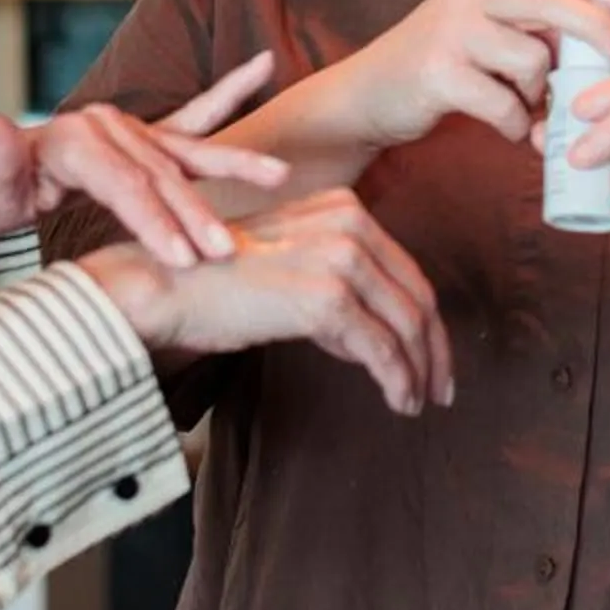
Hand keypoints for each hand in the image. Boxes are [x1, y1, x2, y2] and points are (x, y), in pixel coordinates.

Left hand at [0, 52, 286, 268]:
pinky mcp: (143, 138)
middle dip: (196, 213)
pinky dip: (229, 93)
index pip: (123, 182)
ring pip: (188, 151)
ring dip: (235, 164)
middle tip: (226, 252)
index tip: (182, 258)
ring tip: (279, 174)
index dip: (153, 219)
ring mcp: (128, 129)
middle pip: (161, 174)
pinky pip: (193, 118)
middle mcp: (106, 126)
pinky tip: (261, 68)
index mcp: (74, 138)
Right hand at [80, 190, 455, 416]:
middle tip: (441, 389)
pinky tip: (399, 403)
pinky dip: (398, 381)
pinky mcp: (327, 299)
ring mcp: (340, 258)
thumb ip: (339, 284)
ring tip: (419, 402)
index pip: (407, 270)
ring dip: (419, 372)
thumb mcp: (292, 262)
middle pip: (416, 297)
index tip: (435, 357)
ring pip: (406, 327)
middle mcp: (350, 223)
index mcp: (345, 207)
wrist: (168, 286)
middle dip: (435, 350)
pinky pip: (381, 350)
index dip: (428, 320)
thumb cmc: (219, 283)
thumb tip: (377, 337)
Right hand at [325, 0, 609, 149]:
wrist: (368, 94)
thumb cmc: (442, 60)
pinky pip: (504, 103)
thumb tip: (603, 32)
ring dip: (542, 92)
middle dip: (596, 26)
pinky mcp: (439, 73)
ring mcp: (450, 31)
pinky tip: (509, 127)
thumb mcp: (483, 22)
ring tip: (528, 105)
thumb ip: (532, 19)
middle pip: (549, 0)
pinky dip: (517, 123)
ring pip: (532, 58)